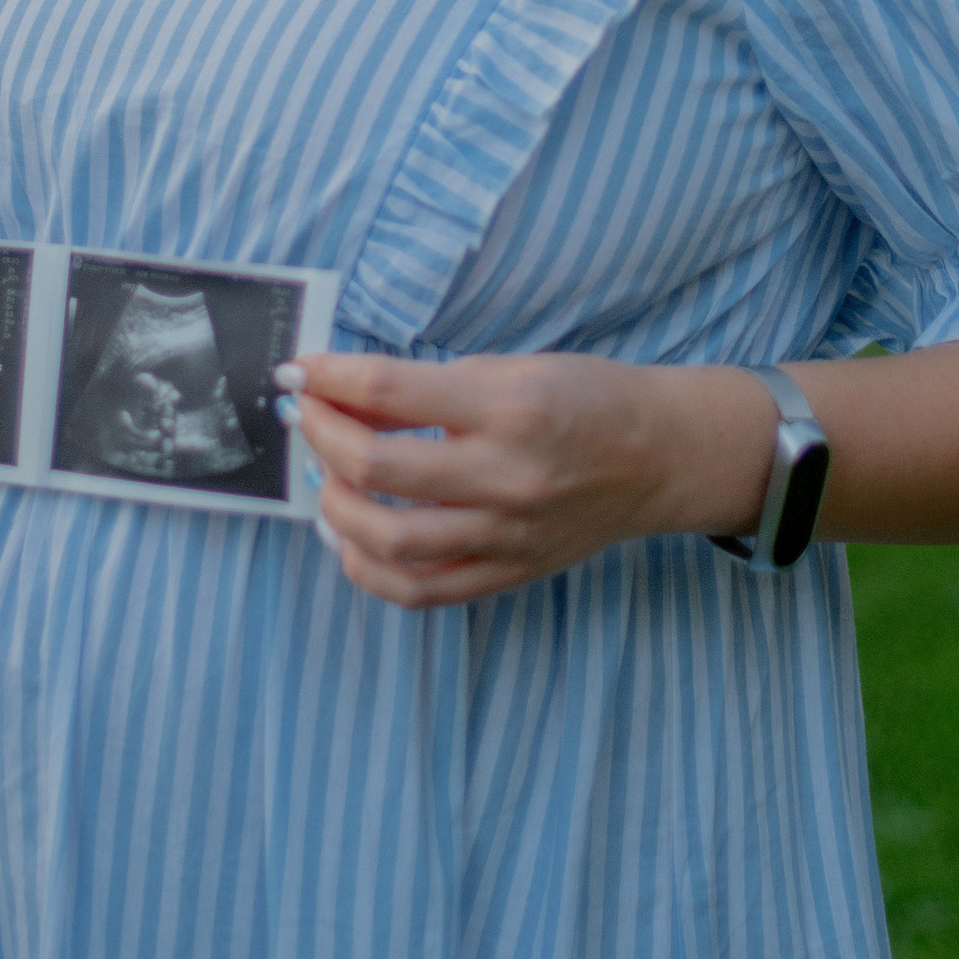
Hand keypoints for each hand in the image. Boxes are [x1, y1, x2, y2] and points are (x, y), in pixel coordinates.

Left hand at [293, 350, 775, 610]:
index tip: (299, 370)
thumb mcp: (510, 368)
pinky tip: (350, 539)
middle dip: (321, 436)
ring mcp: (506, 535)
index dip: (329, 378)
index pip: (389, 392)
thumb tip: (343, 396)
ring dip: (334, 505)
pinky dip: (368, 569)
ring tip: (326, 478)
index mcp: (508, 407)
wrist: (658, 456)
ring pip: (388, 540)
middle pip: (376, 467)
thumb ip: (428, 388)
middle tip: (307, 417)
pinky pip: (420, 590)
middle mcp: (505, 476)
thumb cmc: (585, 398)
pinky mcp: (508, 573)